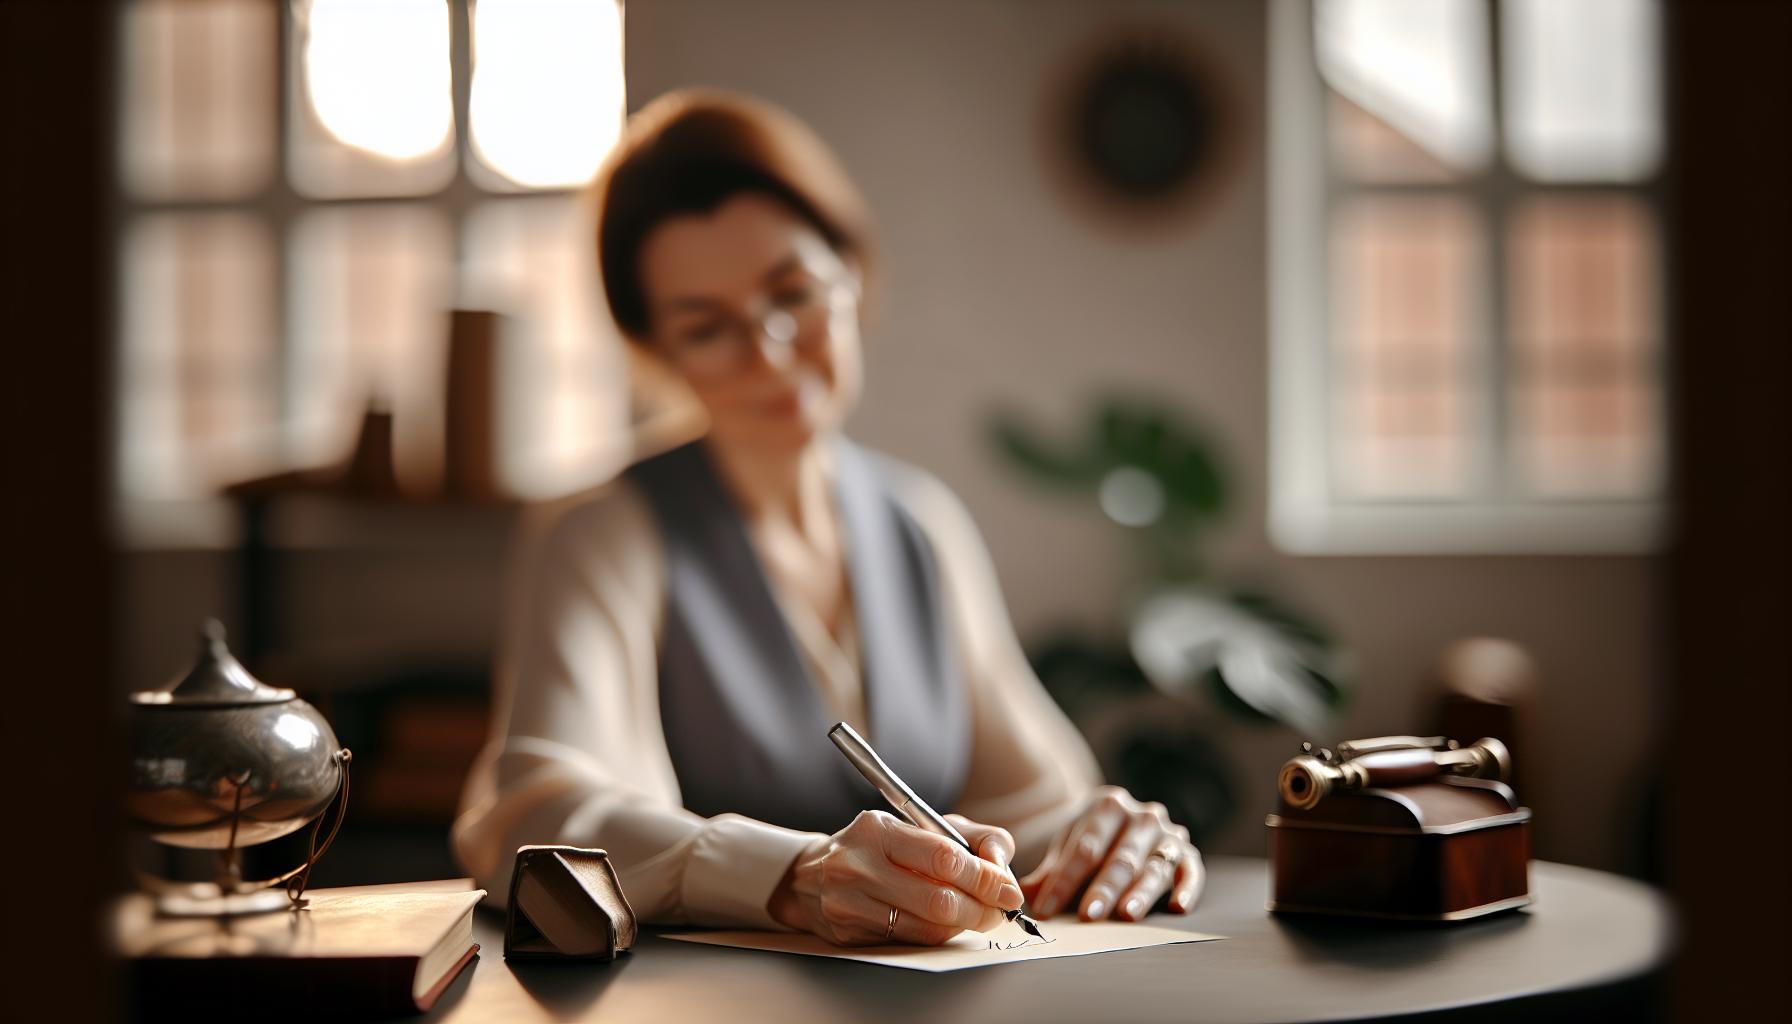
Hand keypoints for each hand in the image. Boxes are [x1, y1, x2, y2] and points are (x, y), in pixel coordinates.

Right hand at [767, 810, 1023, 945]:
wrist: (811, 874)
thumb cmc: (879, 846)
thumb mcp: (921, 825)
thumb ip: (971, 837)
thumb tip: (1001, 866)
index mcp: (878, 829)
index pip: (944, 857)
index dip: (984, 878)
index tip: (1008, 890)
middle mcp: (857, 866)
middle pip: (938, 901)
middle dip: (980, 910)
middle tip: (999, 911)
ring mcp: (848, 904)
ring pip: (926, 928)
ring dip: (962, 926)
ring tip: (976, 917)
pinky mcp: (847, 935)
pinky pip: (908, 941)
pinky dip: (936, 935)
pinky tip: (944, 924)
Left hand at [1020, 786, 1203, 921]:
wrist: (1120, 824)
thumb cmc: (1090, 841)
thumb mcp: (1065, 848)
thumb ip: (1047, 873)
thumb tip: (1021, 894)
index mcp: (1107, 806)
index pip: (1084, 848)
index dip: (1063, 880)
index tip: (1045, 908)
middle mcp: (1142, 816)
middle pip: (1120, 858)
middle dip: (1103, 889)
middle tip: (1087, 915)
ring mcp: (1168, 834)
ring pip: (1154, 867)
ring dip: (1140, 892)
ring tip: (1126, 915)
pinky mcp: (1188, 854)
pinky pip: (1191, 872)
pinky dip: (1187, 889)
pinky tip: (1176, 907)